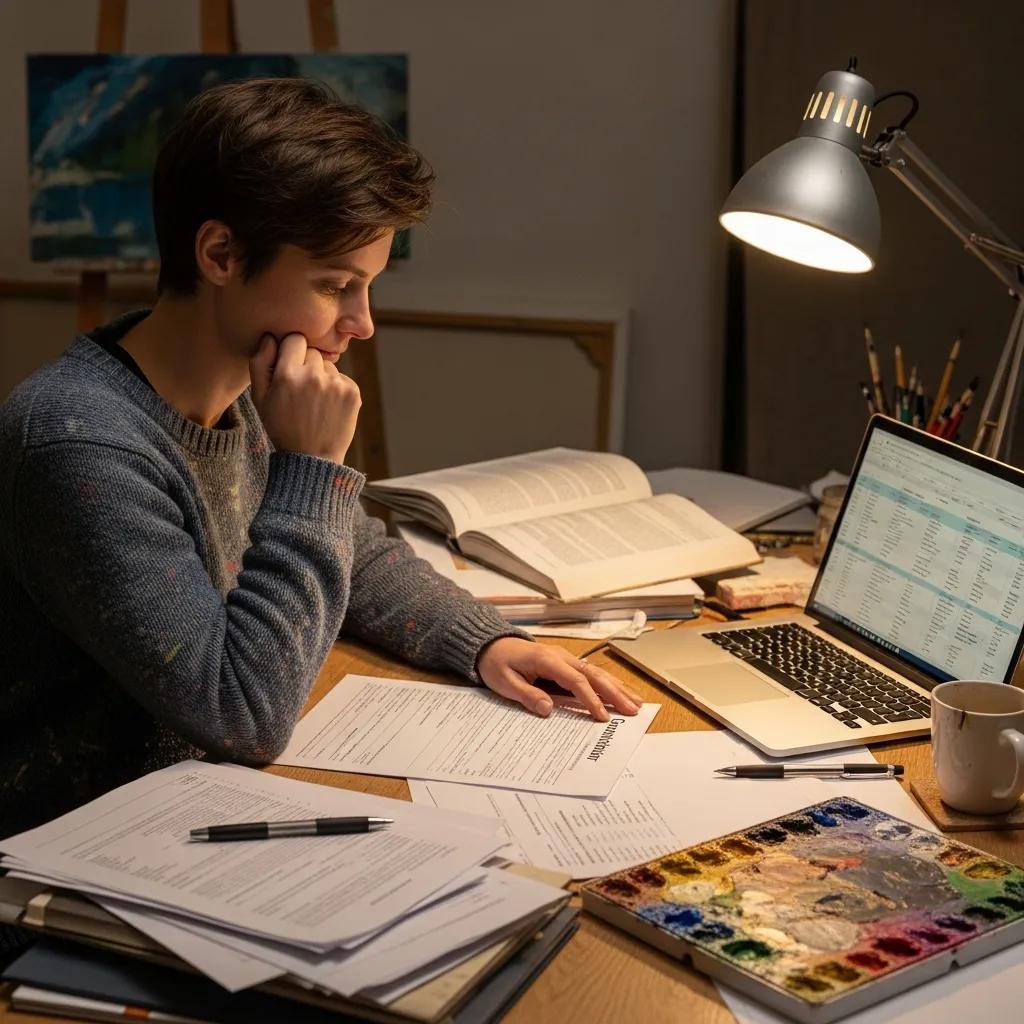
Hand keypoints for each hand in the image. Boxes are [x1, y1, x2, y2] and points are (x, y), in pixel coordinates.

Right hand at [249, 332, 360, 464]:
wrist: (312, 458)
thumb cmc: (282, 427)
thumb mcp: (260, 398)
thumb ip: (259, 363)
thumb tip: (270, 336)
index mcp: (288, 375)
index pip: (295, 338)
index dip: (291, 350)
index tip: (289, 364)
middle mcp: (313, 376)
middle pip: (313, 350)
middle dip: (306, 364)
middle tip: (301, 389)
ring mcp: (336, 384)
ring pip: (328, 365)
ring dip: (322, 376)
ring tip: (314, 402)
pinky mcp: (352, 392)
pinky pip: (342, 378)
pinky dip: (336, 388)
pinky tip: (327, 407)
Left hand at [476, 637, 643, 721]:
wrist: (491, 645)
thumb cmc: (497, 664)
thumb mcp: (505, 683)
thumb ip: (527, 695)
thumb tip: (549, 709)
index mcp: (547, 660)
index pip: (575, 681)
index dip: (590, 699)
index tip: (602, 716)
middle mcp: (561, 656)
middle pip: (593, 675)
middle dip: (615, 692)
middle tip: (633, 709)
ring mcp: (565, 658)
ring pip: (596, 672)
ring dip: (617, 687)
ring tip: (636, 702)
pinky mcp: (565, 663)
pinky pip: (590, 673)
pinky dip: (607, 682)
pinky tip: (620, 691)